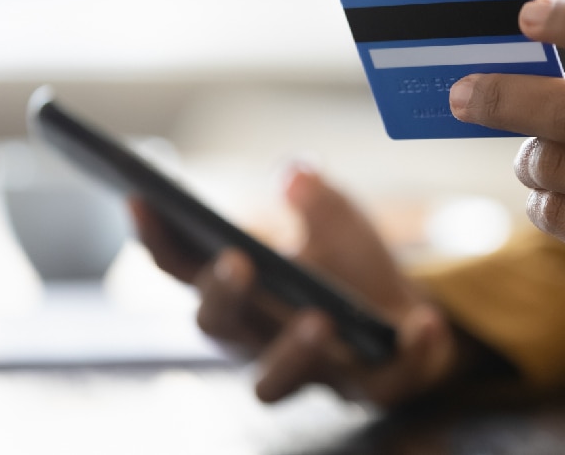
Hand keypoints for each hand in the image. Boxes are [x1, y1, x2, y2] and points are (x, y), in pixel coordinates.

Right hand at [130, 167, 465, 405]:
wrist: (410, 321)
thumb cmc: (353, 273)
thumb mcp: (341, 224)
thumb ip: (318, 200)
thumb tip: (295, 173)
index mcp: (242, 294)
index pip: (185, 270)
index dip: (157, 238)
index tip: (140, 196)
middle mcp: (260, 340)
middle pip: (218, 329)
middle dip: (222, 296)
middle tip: (238, 261)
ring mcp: (310, 372)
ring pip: (274, 384)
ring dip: (292, 350)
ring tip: (318, 317)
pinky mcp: (370, 389)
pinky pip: (386, 383)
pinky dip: (409, 353)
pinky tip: (424, 325)